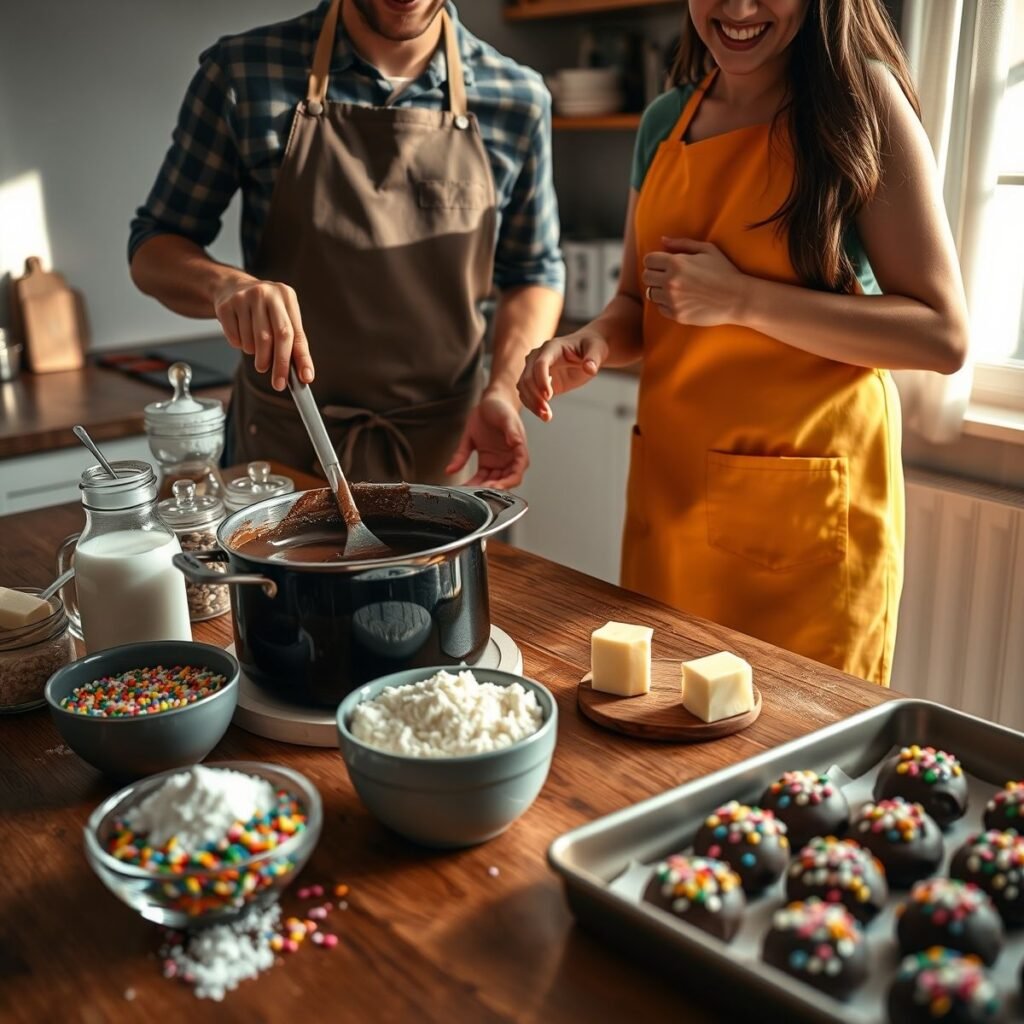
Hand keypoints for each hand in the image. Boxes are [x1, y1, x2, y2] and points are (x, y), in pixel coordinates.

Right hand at [212, 275, 314, 390]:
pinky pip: (235, 339)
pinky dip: (240, 345)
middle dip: (279, 364)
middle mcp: (266, 293)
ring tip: (255, 347)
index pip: (296, 334)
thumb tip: (302, 374)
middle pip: (276, 337)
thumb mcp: (283, 316)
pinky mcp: (226, 306)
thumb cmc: (264, 308)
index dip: (302, 358)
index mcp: (286, 296)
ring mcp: (244, 298)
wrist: (231, 286)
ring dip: (256, 354)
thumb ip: (292, 342)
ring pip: (253, 342)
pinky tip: (241, 336)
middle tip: (278, 383)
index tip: (305, 378)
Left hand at [445, 392, 528, 488]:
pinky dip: (472, 482)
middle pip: (503, 481)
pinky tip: (463, 486)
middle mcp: (508, 460)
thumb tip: (516, 443)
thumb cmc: (502, 409)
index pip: (516, 473)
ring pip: (490, 481)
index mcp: (518, 451)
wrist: (491, 402)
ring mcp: (497, 462)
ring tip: (467, 491)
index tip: (496, 487)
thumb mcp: (506, 418)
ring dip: (480, 488)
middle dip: (491, 489)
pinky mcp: (485, 461)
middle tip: (477, 492)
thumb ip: (511, 431)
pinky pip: (479, 476)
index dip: (507, 483)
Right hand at [516, 328, 608, 421]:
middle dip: (535, 397)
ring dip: (532, 403)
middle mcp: (538, 356)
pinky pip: (527, 393)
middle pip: (528, 377)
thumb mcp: (597, 350)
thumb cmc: (591, 347)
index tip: (549, 397)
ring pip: (523, 386)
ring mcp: (534, 368)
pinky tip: (544, 415)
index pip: (540, 363)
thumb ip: (593, 359)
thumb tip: (589, 369)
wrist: (585, 351)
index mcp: (552, 347)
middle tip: (546, 414)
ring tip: (546, 417)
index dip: (542, 380)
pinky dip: (532, 405)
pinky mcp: (536, 380)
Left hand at [642, 237, 745, 327]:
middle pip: (646, 277)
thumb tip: (662, 240)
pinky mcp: (677, 315)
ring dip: (660, 291)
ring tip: (676, 289)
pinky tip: (681, 300)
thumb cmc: (724, 271)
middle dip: (655, 275)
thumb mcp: (707, 250)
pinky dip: (667, 305)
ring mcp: (672, 300)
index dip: (655, 261)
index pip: (649, 260)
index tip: (663, 264)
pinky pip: (661, 308)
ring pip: (651, 294)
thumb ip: (682, 243)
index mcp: (676, 264)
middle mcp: (670, 282)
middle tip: (668, 276)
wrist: (737, 298)